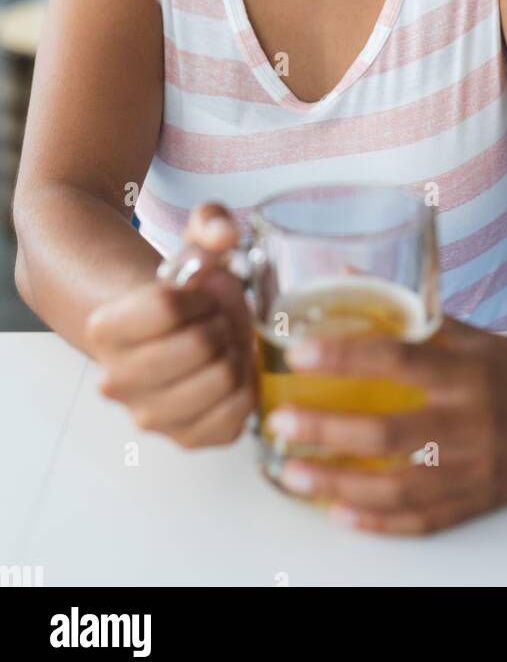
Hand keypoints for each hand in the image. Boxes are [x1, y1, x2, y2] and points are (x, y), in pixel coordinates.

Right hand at [84, 203, 255, 447]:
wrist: (167, 338)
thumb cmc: (182, 294)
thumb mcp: (192, 245)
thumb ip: (211, 222)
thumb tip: (224, 235)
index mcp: (105, 328)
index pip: (167, 305)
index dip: (199, 293)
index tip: (198, 295)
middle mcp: (116, 379)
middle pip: (200, 344)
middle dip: (221, 323)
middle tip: (216, 320)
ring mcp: (147, 415)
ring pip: (222, 379)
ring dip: (235, 354)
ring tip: (223, 345)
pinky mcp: (183, 439)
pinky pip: (234, 417)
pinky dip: (245, 388)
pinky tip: (231, 371)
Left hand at [266, 315, 506, 534]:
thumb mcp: (467, 331)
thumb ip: (410, 311)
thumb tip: (347, 272)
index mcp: (467, 370)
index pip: (399, 360)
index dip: (346, 356)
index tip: (298, 352)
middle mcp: (471, 420)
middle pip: (389, 431)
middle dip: (328, 430)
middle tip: (280, 425)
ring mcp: (475, 467)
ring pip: (399, 485)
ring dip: (340, 484)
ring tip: (293, 474)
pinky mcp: (478, 499)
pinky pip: (423, 518)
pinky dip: (378, 520)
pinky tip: (340, 511)